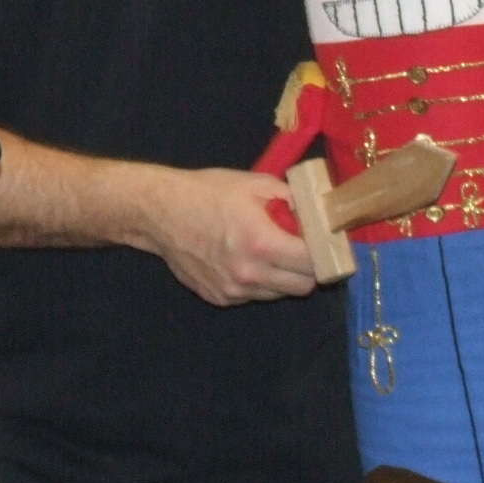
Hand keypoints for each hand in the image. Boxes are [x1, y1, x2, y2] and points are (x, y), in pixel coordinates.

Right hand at [134, 166, 316, 304]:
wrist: (159, 214)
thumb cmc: (207, 193)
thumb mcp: (254, 183)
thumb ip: (290, 199)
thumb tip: (316, 213)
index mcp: (262, 243)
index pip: (314, 264)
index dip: (324, 253)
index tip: (323, 244)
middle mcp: (250, 274)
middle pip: (303, 287)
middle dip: (307, 269)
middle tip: (298, 250)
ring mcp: (234, 291)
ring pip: (279, 294)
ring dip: (282, 278)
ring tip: (266, 253)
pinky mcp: (220, 298)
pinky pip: (253, 296)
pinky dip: (257, 282)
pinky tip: (241, 260)